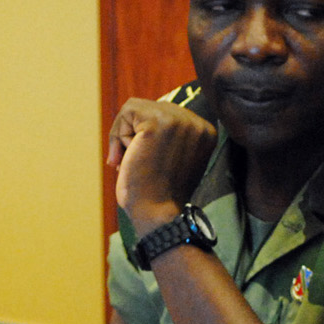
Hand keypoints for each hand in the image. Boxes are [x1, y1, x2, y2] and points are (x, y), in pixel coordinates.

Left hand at [105, 97, 216, 235]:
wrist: (158, 214)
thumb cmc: (157, 195)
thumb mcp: (170, 159)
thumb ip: (166, 138)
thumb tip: (135, 115)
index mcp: (205, 132)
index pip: (166, 115)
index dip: (145, 136)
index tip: (141, 162)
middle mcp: (198, 123)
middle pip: (150, 108)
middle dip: (133, 135)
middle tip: (129, 164)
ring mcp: (182, 120)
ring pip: (136, 108)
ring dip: (124, 135)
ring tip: (130, 160)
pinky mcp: (161, 122)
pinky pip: (128, 111)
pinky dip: (118, 134)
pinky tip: (126, 156)